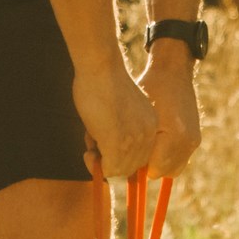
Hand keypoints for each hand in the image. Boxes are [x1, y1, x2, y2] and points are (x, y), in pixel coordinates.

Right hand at [73, 60, 162, 182]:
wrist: (101, 68)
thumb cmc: (104, 84)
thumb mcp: (120, 111)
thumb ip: (122, 129)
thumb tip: (107, 153)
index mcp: (151, 125)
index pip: (140, 156)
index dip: (119, 156)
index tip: (103, 145)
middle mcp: (148, 134)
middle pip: (130, 166)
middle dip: (108, 160)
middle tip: (93, 143)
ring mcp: (135, 140)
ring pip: (118, 170)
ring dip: (100, 161)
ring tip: (90, 138)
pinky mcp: (118, 143)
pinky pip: (108, 170)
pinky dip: (94, 165)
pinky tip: (87, 149)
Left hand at [137, 45, 202, 179]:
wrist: (174, 70)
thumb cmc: (150, 87)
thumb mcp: (138, 112)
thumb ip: (135, 141)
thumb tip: (126, 167)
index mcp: (174, 134)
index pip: (152, 169)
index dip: (136, 165)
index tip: (126, 155)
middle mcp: (188, 140)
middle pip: (163, 172)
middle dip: (147, 166)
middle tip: (134, 151)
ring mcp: (194, 140)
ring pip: (173, 169)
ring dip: (158, 164)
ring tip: (145, 147)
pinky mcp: (195, 138)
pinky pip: (180, 160)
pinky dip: (167, 158)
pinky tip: (155, 143)